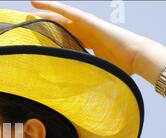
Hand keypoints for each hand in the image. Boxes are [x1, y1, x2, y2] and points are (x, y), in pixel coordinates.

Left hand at [30, 1, 152, 74]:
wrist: (137, 58)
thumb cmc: (122, 70)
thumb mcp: (96, 73)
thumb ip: (85, 77)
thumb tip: (73, 99)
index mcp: (89, 44)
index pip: (66, 39)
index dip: (52, 38)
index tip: (38, 42)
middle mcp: (86, 32)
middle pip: (60, 26)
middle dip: (45, 24)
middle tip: (28, 25)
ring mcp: (87, 24)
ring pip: (60, 16)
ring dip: (44, 13)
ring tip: (29, 12)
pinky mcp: (87, 20)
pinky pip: (65, 11)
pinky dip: (51, 6)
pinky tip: (38, 4)